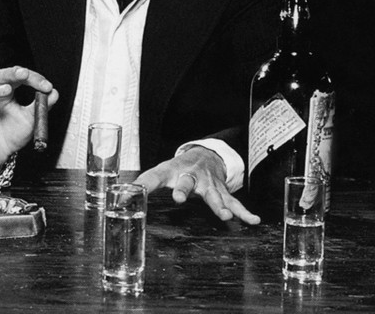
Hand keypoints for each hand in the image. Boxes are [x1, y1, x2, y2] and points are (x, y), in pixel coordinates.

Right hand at [0, 66, 58, 172]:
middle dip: (8, 74)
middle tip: (24, 75)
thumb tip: (54, 92)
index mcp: (4, 92)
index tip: (46, 86)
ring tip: (6, 91)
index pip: (16, 76)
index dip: (31, 78)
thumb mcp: (30, 120)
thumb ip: (41, 106)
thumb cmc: (11, 134)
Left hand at [135, 146, 259, 224]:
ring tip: (225, 215)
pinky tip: (252, 220)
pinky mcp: (221, 190)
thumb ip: (144, 184)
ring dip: (218, 204)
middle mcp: (190, 175)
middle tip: (180, 198)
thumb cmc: (178, 167)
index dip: (144, 183)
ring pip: (213, 193)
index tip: (134, 191)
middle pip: (186, 182)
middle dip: (184, 190)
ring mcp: (208, 183)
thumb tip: (121, 198)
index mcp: (171, 171)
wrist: (205, 154)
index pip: (154, 176)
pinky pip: (234, 201)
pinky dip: (244, 211)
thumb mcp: (161, 172)